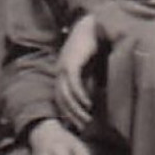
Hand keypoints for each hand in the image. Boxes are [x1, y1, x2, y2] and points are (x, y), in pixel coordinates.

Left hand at [54, 14, 100, 129]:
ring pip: (66, 95)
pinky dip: (80, 96)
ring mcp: (63, 67)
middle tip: (83, 128)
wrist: (93, 26)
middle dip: (71, 115)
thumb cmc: (94, 47)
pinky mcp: (71, 63)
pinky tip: (88, 105)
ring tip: (87, 120)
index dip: (68, 113)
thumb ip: (90, 82)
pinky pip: (73, 84)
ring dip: (76, 109)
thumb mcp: (90, 68)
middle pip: (61, 100)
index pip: (61, 99)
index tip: (79, 126)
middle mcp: (59, 72)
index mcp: (62, 74)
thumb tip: (95, 99)